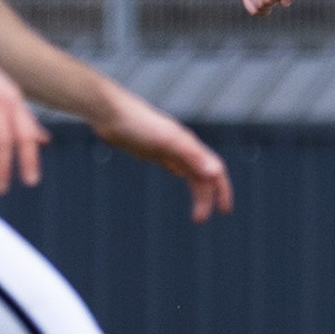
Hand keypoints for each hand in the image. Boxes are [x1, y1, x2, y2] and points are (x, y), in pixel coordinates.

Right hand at [0, 27, 45, 192]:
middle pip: (5, 138)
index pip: (25, 133)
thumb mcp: (10, 95)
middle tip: (1, 190)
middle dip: (4, 166)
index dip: (29, 157)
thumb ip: (25, 120)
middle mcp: (0, 99)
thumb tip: (44, 142)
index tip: (31, 181)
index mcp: (15, 102)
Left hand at [98, 94, 233, 222]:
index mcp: (190, 146)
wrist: (110, 114)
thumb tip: (215, 173)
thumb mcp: (167, 142)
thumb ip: (192, 156)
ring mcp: (168, 148)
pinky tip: (175, 175)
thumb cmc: (138, 124)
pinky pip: (172, 162)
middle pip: (202, 176)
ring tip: (192, 210)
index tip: (224, 211)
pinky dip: (179, 172)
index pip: (215, 171)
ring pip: (189, 171)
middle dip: (206, 198)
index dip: (222, 190)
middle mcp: (183, 147)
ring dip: (195, 191)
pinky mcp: (153, 149)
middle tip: (200, 220)